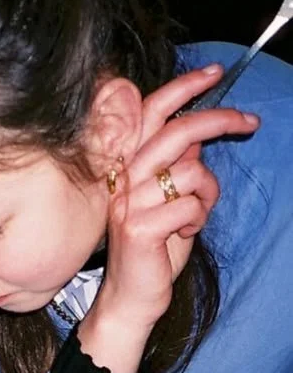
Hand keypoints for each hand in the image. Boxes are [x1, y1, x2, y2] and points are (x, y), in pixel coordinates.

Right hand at [98, 65, 258, 331]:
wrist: (130, 299)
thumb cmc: (152, 252)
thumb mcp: (168, 202)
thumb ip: (176, 168)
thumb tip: (196, 140)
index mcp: (127, 170)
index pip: (149, 114)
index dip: (182, 88)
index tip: (213, 73)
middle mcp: (123, 181)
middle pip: (175, 132)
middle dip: (219, 120)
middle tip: (250, 122)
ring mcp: (128, 204)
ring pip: (190, 172)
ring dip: (207, 193)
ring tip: (196, 215)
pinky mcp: (139, 227)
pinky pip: (189, 206)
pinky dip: (197, 219)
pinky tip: (185, 233)